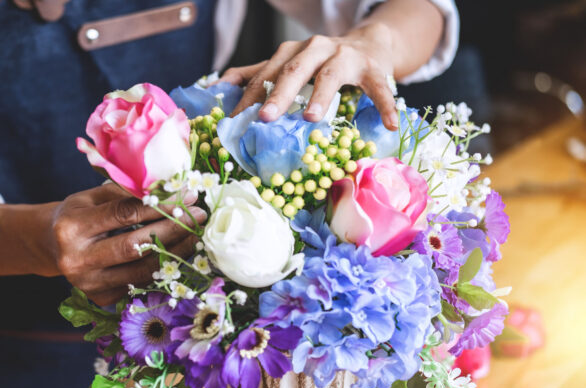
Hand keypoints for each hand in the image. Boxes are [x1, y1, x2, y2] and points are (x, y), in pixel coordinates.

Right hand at [51, 183, 205, 304]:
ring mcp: (89, 284)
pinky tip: (180, 253)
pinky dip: (163, 268)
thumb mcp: (92, 196)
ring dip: (175, 252)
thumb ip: (126, 193)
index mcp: (72, 227)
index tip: (187, 196)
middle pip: (135, 246)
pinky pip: (141, 283)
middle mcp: (77, 259)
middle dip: (172, 229)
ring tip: (196, 235)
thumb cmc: (78, 214)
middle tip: (198, 216)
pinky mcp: (101, 298)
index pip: (124, 214)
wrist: (52, 246)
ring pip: (142, 270)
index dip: (160, 205)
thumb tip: (171, 188)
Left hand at [220, 23, 398, 129]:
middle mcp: (316, 49)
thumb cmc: (322, 62)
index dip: (249, 97)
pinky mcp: (374, 68)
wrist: (369, 44)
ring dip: (321, 96)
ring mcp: (346, 57)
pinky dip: (384, 105)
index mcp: (292, 52)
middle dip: (278, 93)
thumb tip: (217, 86)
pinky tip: (389, 124)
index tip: (234, 121)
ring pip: (330, 74)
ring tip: (312, 118)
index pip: (266, 74)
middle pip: (294, 70)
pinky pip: (379, 87)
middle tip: (265, 117)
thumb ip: (256, 74)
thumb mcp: (289, 64)